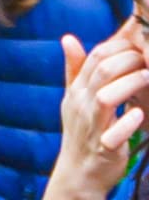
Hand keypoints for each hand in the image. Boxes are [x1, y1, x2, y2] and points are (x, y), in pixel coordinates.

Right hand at [45, 30, 148, 199]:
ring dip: (129, 85)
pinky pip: (114, 134)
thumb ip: (74, 68)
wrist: (78, 171)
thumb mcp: (73, 97)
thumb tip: (68, 37)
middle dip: (127, 61)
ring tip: (148, 77)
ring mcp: (92, 126)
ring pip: (107, 98)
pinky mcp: (104, 148)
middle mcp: (82, 104)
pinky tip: (138, 114)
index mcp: (76, 90)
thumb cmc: (80, 130)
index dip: (116, 46)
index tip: (135, 44)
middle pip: (101, 72)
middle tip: (146, 58)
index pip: (93, 57)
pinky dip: (127, 123)